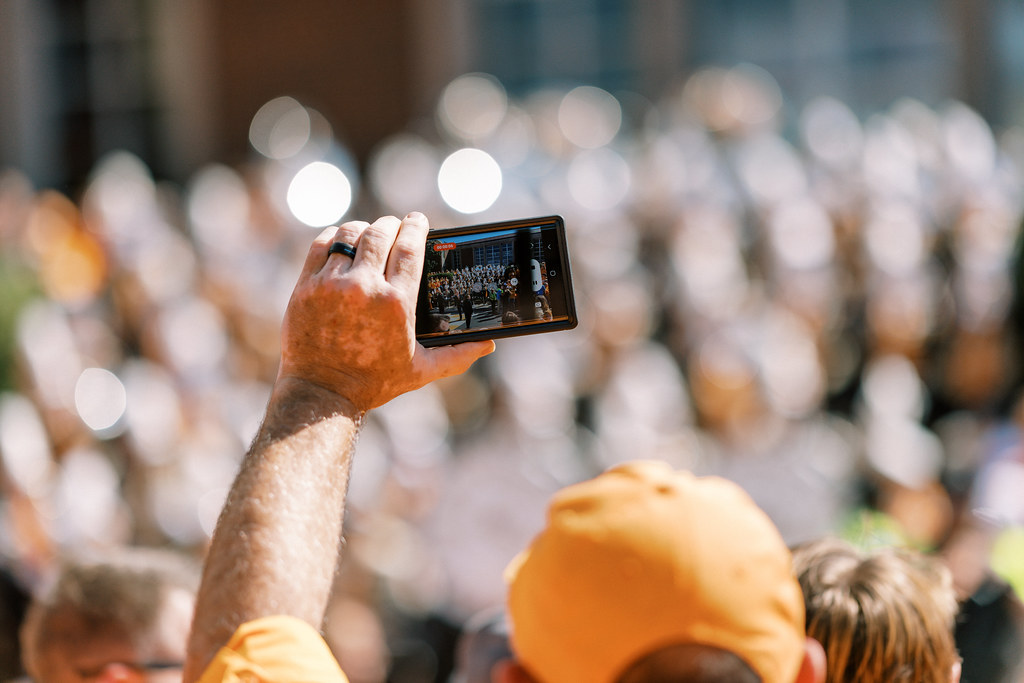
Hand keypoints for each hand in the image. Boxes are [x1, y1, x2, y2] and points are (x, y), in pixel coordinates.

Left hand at [278, 212, 493, 411]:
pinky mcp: (306, 287)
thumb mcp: (421, 370)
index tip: (419, 220)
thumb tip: (489, 345)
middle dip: (391, 225)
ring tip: (370, 235)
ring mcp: (331, 285)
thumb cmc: (375, 382)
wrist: (323, 392)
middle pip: (381, 232)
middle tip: (396, 228)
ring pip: (350, 234)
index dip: (416, 226)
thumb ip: (457, 354)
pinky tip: (343, 243)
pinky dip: (335, 237)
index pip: (410, 247)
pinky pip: (322, 244)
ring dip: (364, 229)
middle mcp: (364, 288)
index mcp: (397, 304)